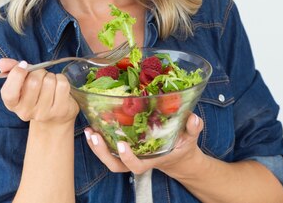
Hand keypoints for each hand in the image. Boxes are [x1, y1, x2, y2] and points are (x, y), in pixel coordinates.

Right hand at [0, 58, 78, 124]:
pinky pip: (62, 85)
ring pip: (49, 81)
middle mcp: (26, 112)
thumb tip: (2, 62)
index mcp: (12, 104)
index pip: (9, 92)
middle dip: (38, 71)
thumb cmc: (35, 93)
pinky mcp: (60, 111)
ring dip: (50, 75)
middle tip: (40, 74)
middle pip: (33, 82)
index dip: (16, 75)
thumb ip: (11, 70)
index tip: (23, 65)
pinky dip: (61, 78)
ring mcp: (43, 113)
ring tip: (49, 82)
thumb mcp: (21, 82)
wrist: (54, 117)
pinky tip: (58, 85)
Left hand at [84, 112, 203, 175]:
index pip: (136, 166)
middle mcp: (137, 159)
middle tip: (94, 135)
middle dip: (102, 152)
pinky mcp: (124, 147)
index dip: (127, 158)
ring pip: (109, 159)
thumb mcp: (190, 137)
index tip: (120, 144)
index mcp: (152, 160)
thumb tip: (193, 118)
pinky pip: (108, 148)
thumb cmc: (182, 145)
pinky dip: (99, 139)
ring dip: (96, 147)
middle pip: (115, 165)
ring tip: (89, 131)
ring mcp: (129, 155)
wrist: (177, 155)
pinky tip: (93, 125)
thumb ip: (192, 128)